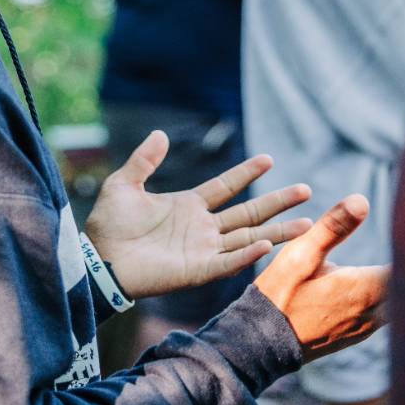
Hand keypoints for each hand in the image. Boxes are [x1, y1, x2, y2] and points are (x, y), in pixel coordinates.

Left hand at [83, 130, 312, 298]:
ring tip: (307, 223)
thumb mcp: (124, 184)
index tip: (269, 159)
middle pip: (248, 213)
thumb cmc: (108, 225)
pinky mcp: (197, 271)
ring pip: (249, 238)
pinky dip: (249, 255)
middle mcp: (202, 228)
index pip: (225, 187)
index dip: (246, 173)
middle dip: (277, 202)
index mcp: (188, 206)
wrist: (97, 259)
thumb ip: (144, 161)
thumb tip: (160, 133)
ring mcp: (203, 250)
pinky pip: (229, 262)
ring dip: (277, 231)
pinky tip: (268, 244)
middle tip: (305, 190)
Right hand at [253, 195, 389, 360]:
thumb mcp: (300, 254)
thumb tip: (362, 199)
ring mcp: (366, 327)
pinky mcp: (358, 334)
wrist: (264, 342)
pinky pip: (386, 315)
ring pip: (399, 305)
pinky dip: (393, 298)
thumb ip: (333, 227)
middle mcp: (373, 312)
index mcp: (364, 289)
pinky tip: (390, 284)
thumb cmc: (281, 294)